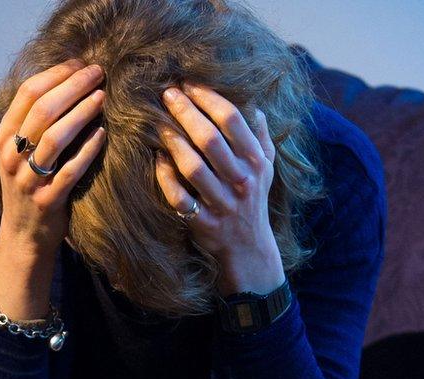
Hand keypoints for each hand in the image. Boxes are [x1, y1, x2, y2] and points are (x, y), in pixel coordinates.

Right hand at [0, 58, 107, 257]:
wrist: (23, 235)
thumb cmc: (30, 185)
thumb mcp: (21, 152)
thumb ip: (35, 122)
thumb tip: (68, 82)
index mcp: (4, 136)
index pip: (28, 93)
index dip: (57, 74)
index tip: (81, 63)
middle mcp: (12, 155)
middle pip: (43, 110)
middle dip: (73, 86)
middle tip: (98, 73)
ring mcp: (28, 179)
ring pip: (54, 138)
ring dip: (81, 113)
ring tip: (102, 97)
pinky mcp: (48, 200)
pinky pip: (69, 170)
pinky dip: (87, 150)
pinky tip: (103, 135)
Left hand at [155, 82, 285, 295]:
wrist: (250, 248)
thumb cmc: (254, 199)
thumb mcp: (266, 168)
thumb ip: (260, 137)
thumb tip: (254, 105)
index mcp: (256, 162)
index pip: (233, 121)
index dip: (208, 98)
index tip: (189, 84)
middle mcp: (242, 181)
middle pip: (211, 139)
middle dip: (186, 113)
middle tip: (167, 94)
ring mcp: (223, 203)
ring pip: (193, 168)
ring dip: (173, 143)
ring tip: (158, 124)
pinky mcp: (204, 222)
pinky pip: (180, 198)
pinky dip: (166, 178)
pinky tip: (157, 159)